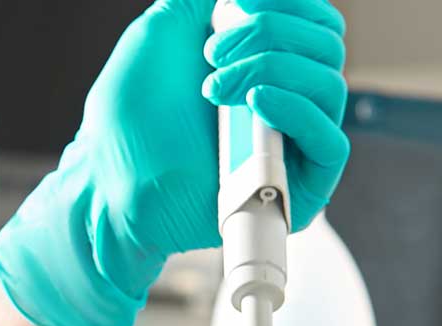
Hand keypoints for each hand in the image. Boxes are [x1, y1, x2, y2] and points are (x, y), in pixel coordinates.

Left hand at [0, 0, 348, 325]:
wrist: (109, 180)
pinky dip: (297, 112)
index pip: (316, 23)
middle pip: (327, 47)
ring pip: (329, 86)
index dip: (288, 4)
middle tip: (212, 53)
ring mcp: (292, 146)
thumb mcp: (164, 32)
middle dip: (270, 32)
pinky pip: (331, 144)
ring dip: (272, 69)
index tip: (235, 4)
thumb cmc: (128, 116)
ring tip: (214, 87)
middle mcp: (287, 102)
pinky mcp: (297, 191)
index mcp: (267, 65)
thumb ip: (205, 1)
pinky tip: (256, 102)